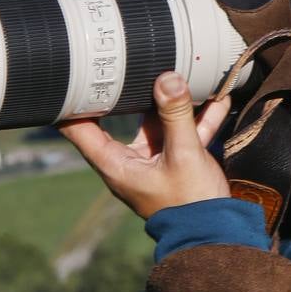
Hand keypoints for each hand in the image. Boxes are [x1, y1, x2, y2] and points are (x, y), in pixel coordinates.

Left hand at [60, 71, 232, 219]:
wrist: (218, 234)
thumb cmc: (191, 204)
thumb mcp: (184, 155)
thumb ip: (176, 115)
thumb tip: (168, 78)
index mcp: (117, 165)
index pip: (81, 131)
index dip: (73, 104)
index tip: (72, 76)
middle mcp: (131, 160)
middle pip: (122, 117)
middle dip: (131, 88)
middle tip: (128, 58)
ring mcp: (155, 159)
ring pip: (159, 120)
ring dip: (173, 99)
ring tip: (182, 69)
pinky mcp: (178, 160)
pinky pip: (185, 130)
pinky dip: (199, 115)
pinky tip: (217, 96)